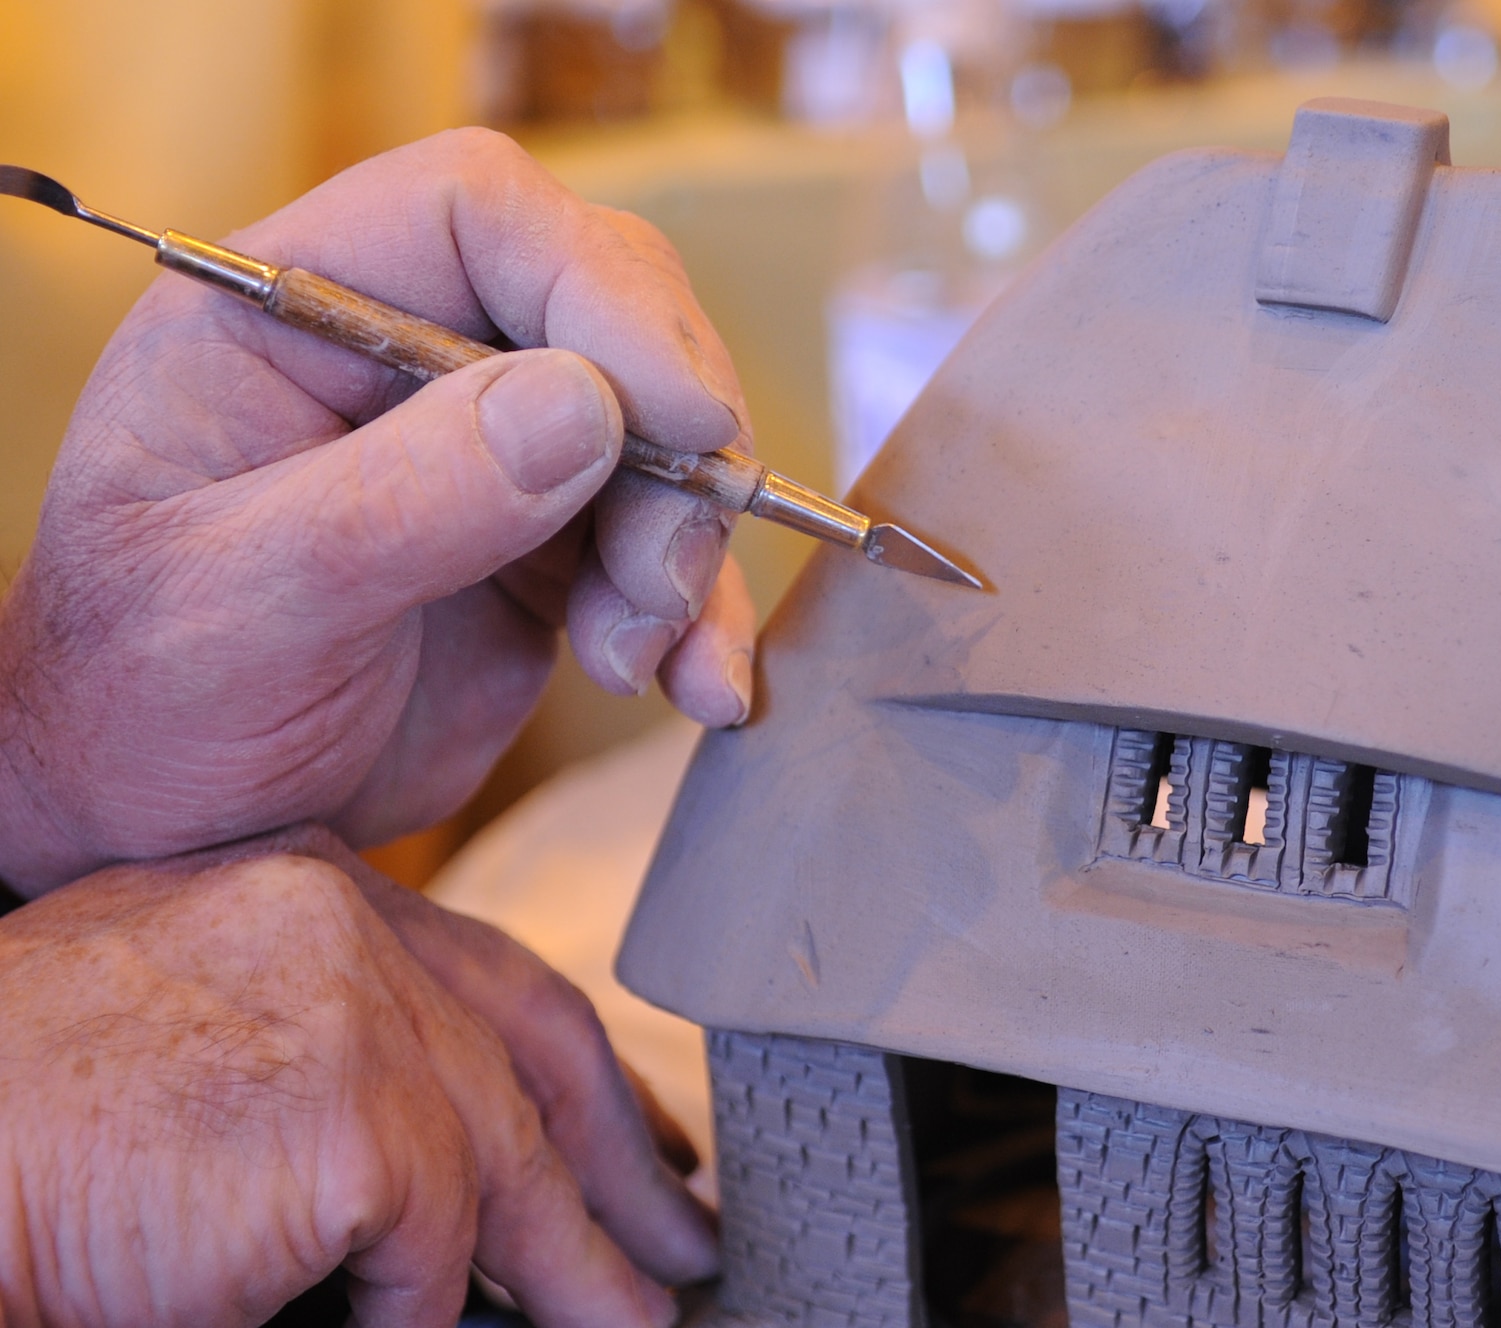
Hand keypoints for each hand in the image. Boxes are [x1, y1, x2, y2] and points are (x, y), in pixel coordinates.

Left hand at [0, 129, 757, 892]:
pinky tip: (696, 686)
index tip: (682, 415)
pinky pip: (663, 545)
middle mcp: (400, 354)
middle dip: (669, 438)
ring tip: (634, 655)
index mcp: (289, 311)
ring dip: (684, 547)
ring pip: (659, 434)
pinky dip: (699, 616)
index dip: (599, 288)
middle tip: (664, 568)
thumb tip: (582, 404)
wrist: (164, 823)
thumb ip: (396, 501)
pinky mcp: (544, 548)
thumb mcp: (236, 607)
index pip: (478, 215)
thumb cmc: (137, 702)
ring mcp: (483, 450)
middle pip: (603, 311)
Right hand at [0, 827, 715, 1326]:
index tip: (640, 1129)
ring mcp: (356, 1013)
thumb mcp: (197, 1044)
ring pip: (508, 1167)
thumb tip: (450, 1171)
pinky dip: (418, 1319)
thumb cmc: (15, 1124)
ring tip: (639, 1323)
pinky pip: (426, 1260)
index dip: (583, 1066)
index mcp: (305, 890)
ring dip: (579, 1267)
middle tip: (684, 1238)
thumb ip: (327, 1059)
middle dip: (624, 1161)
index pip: (491, 975)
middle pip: (536, 1055)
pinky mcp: (355, 1125)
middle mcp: (344, 922)